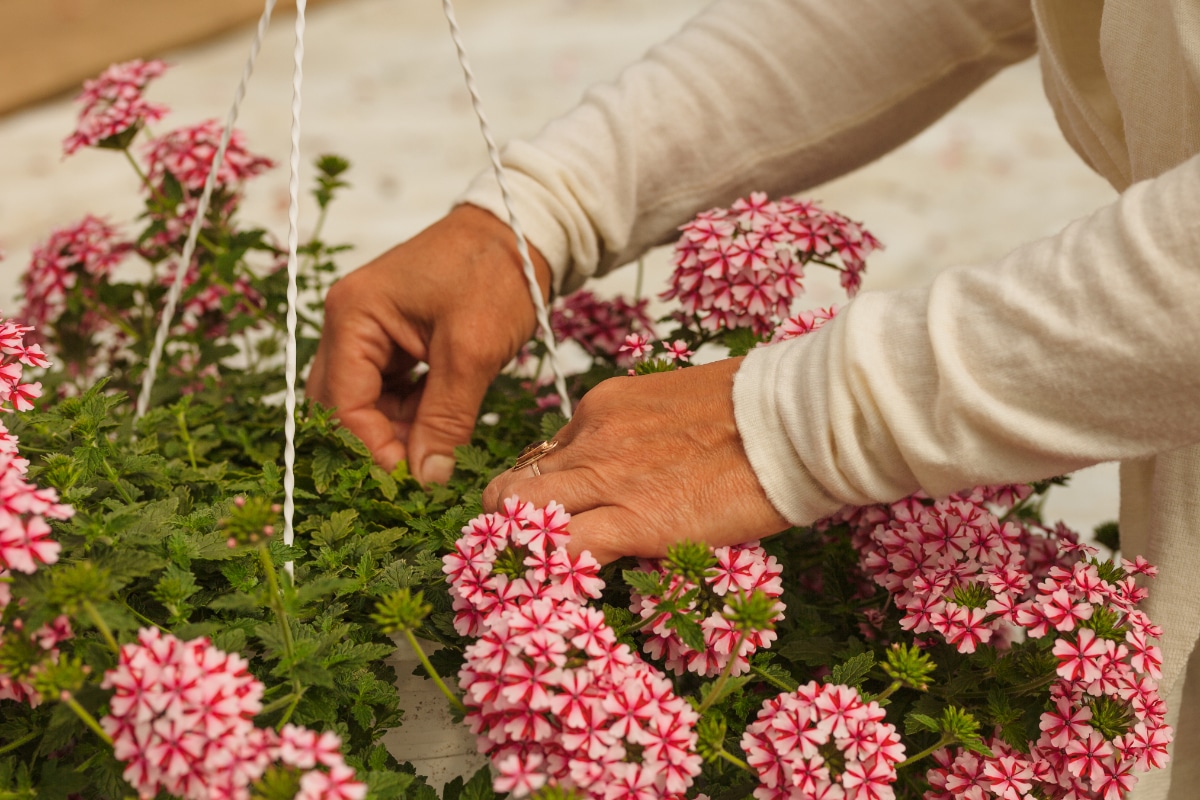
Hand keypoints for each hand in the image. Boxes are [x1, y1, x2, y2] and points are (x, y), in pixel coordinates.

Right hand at [307, 204, 550, 482]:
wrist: (523, 231)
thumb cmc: (496, 273)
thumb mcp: (472, 349)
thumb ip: (446, 418)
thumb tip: (426, 477)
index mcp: (354, 314)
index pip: (342, 401)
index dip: (372, 446)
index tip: (409, 479)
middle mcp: (351, 321)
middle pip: (344, 403)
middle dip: (378, 441)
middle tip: (419, 473)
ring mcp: (372, 329)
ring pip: (368, 401)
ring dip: (398, 430)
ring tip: (438, 450)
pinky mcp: (398, 338)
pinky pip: (392, 389)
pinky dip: (413, 413)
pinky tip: (441, 428)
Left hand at [481, 357, 789, 562]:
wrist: (794, 420)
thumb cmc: (757, 411)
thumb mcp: (679, 404)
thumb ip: (644, 435)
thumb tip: (645, 470)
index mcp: (603, 406)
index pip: (546, 458)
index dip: (544, 496)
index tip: (557, 523)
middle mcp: (590, 435)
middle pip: (511, 486)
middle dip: (510, 525)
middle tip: (534, 559)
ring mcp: (605, 476)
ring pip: (518, 515)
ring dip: (521, 550)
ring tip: (544, 581)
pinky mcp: (632, 520)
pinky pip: (562, 553)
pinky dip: (555, 575)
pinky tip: (567, 591)